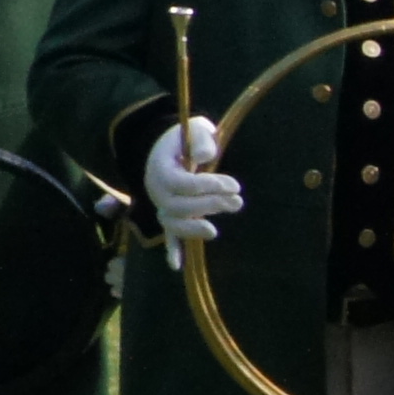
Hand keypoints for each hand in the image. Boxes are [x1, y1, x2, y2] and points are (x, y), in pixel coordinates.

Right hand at [143, 117, 241, 250]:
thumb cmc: (187, 137)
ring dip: (192, 229)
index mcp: (160, 167)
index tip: (234, 185)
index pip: (181, 184)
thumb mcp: (195, 129)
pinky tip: (177, 266)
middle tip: (237, 201)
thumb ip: (201, 140)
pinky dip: (172, 249)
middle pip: (178, 205)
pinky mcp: (171, 214)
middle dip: (209, 205)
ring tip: (213, 231)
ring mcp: (162, 204)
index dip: (208, 186)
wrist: (170, 146)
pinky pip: (169, 234)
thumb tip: (205, 157)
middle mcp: (156, 189)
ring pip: (171, 223)